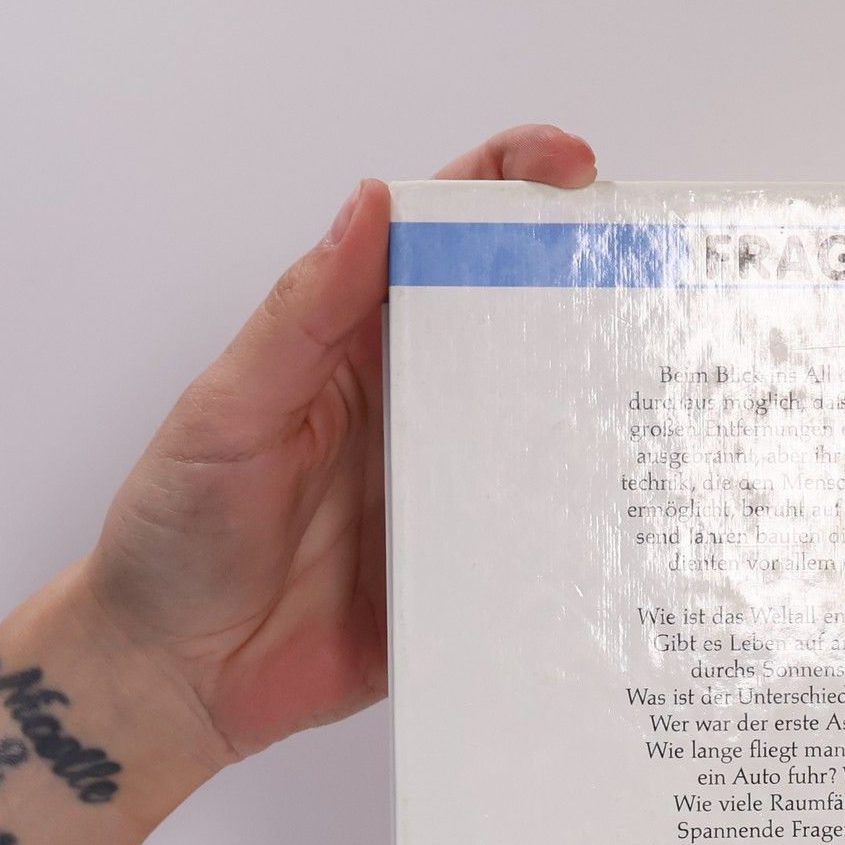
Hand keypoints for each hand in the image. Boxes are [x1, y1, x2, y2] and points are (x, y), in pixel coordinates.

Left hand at [82, 124, 596, 782]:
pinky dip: (589, 536)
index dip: (505, 189)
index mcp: (358, 348)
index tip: (571, 168)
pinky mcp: (476, 577)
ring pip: (550, 436)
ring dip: (603, 414)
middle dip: (589, 291)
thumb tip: (374, 205)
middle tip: (651, 277)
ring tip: (665, 390)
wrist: (181, 675)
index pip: (438, 243)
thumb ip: (301, 318)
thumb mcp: (228, 412)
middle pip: (518, 330)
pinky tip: (632, 525)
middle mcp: (420, 412)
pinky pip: (544, 546)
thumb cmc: (179, 533)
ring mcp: (457, 495)